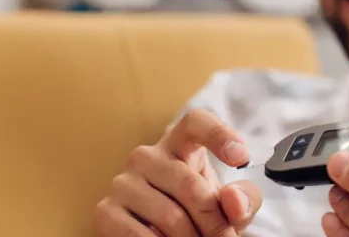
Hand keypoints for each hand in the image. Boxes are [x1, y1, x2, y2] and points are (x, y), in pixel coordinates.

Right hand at [93, 108, 262, 236]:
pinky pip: (141, 236)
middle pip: (191, 185)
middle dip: (214, 223)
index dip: (219, 135)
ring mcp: (123, 183)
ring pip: (171, 216)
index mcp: (178, 145)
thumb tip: (234, 200)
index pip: (195, 123)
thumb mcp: (226, 208)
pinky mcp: (105, 212)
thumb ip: (242, 200)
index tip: (242, 158)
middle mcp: (146, 157)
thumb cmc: (196, 215)